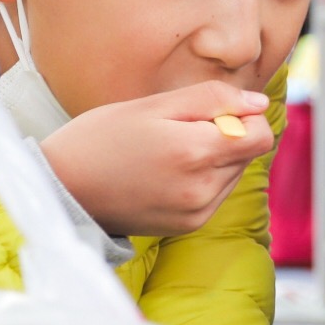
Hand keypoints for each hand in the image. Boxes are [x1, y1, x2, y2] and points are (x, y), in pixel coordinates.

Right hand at [41, 81, 273, 238]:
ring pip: (234, 174)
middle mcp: (202, 189)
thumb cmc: (102, 137)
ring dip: (215, 158)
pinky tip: (167, 173)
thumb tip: (258, 103)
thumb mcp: (153, 104)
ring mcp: (197, 212)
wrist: (63, 186)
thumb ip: (213, 99)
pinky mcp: (189, 226)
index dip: (243, 116)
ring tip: (169, 153)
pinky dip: (202, 179)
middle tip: (177, 130)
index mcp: (196, 153)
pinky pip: (216, 194)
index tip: (208, 112)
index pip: (261, 134)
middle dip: (226, 136)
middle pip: (248, 153)